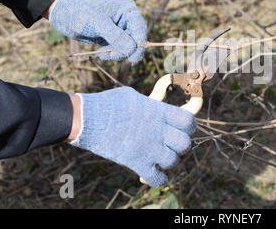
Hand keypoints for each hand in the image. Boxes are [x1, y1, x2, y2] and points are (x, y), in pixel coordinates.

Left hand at [49, 0, 146, 63]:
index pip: (140, 29)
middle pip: (136, 41)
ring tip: (102, 55)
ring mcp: (120, 29)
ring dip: (116, 54)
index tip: (132, 59)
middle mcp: (127, 19)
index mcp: (128, 10)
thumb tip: (132, 49)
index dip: (139, 44)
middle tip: (112, 57)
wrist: (62, 13)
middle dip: (125, 51)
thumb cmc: (80, 12)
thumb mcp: (98, 23)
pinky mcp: (113, 37)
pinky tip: (100, 53)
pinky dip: (111, 55)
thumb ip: (116, 36)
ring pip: (127, 48)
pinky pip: (118, 50)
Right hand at [69, 87, 195, 186]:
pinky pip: (157, 178)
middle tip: (172, 144)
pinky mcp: (136, 162)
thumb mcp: (133, 97)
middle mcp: (158, 130)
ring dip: (169, 160)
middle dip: (181, 145)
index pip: (188, 121)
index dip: (190, 126)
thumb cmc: (108, 103)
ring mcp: (148, 148)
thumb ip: (150, 104)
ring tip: (160, 157)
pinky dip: (158, 178)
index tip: (185, 128)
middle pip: (185, 143)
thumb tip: (157, 105)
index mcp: (159, 112)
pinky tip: (154, 173)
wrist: (86, 119)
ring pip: (173, 161)